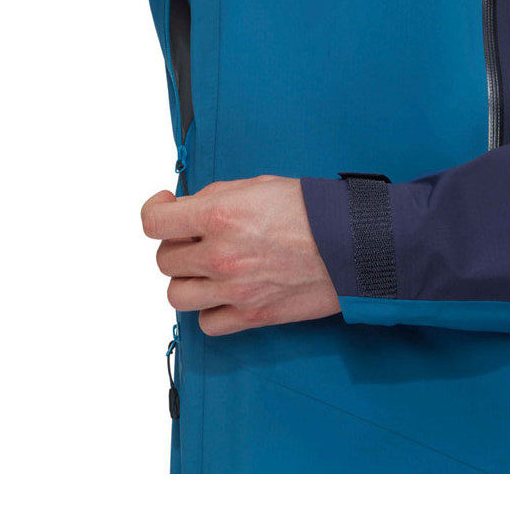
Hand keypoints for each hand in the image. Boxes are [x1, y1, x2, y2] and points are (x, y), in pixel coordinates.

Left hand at [140, 175, 339, 335]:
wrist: (356, 244)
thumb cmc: (314, 211)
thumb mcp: (258, 185)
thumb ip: (216, 196)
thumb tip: (190, 209)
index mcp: (219, 215)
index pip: (153, 222)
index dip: (154, 210)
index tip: (165, 207)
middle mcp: (221, 255)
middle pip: (164, 260)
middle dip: (176, 246)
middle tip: (195, 238)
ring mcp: (235, 290)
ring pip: (176, 295)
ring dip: (187, 280)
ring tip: (206, 269)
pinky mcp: (253, 315)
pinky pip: (207, 324)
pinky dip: (210, 310)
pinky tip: (224, 293)